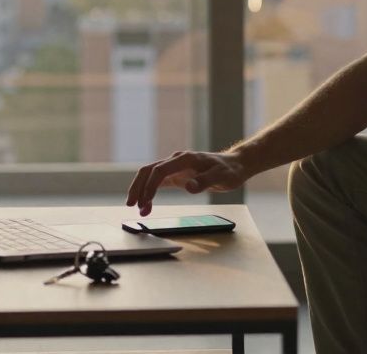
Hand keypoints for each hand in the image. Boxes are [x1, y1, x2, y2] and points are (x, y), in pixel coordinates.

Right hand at [125, 150, 250, 216]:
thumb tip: (189, 187)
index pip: (160, 169)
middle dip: (138, 187)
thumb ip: (205, 181)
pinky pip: (157, 181)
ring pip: (150, 175)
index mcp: (185, 158)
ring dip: (141, 190)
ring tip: (139, 209)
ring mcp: (175, 167)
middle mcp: (177, 160)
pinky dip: (149, 192)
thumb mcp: (222, 177)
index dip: (150, 185)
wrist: (235, 165)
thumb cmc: (229, 170)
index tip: (146, 201)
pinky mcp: (176, 175)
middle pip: (149, 170)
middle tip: (132, 205)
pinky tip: (146, 204)